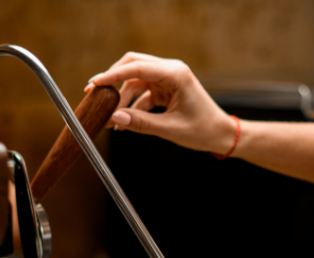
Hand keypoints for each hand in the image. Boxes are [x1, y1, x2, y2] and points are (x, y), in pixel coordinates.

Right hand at [85, 52, 236, 154]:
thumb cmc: (202, 130)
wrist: (220, 135)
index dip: (112, 75)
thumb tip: (115, 118)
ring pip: (135, 81)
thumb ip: (141, 123)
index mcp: (175, 74)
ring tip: (110, 120)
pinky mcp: (166, 90)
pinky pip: (143, 93)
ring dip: (122, 99)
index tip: (94, 84)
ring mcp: (168, 79)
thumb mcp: (170, 129)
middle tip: (94, 93)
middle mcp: (171, 71)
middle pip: (133, 66)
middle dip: (113, 80)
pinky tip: (124, 122)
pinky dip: (132, 106)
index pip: (137, 67)